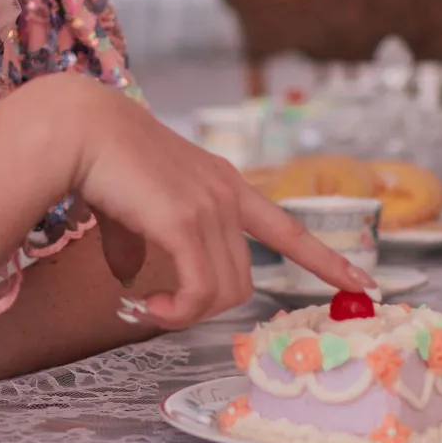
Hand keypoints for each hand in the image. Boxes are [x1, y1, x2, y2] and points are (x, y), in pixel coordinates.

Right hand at [41, 77, 375, 329]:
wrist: (79, 129)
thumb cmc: (99, 160)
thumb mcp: (131, 208)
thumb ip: (140, 243)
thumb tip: (132, 279)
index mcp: (224, 185)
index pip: (287, 228)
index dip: (324, 259)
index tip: (362, 282)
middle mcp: (227, 194)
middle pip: (244, 278)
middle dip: (207, 307)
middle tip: (165, 311)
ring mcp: (211, 207)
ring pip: (225, 289)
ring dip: (188, 313)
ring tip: (153, 310)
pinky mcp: (186, 222)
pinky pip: (200, 289)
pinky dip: (179, 311)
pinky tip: (152, 309)